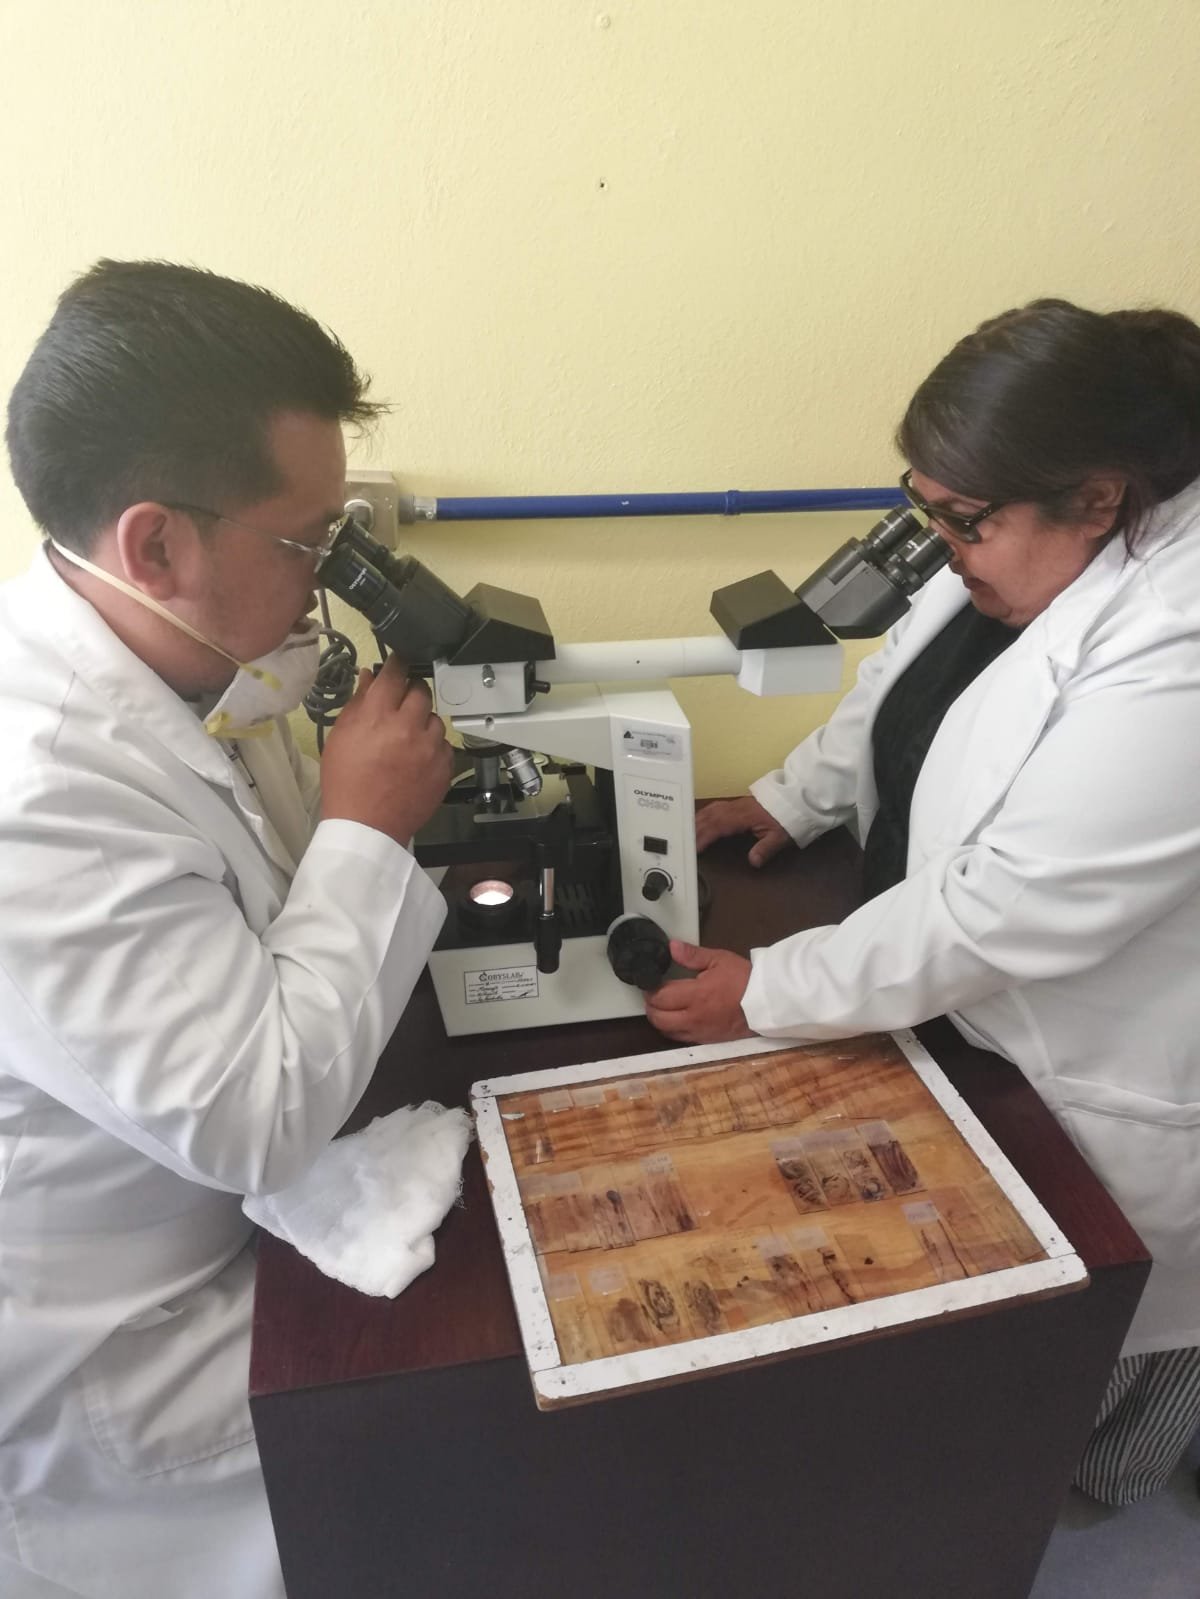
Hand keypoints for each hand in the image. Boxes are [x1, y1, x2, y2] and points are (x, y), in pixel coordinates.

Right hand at [320, 658, 453, 845]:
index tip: (400, 661)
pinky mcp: (444, 767)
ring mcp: (430, 748)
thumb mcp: (341, 737)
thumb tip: (371, 677)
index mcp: (378, 716)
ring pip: (435, 719)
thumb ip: (358, 702)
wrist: (366, 826)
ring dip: (423, 723)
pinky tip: (417, 759)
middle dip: (412, 694)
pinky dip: (433, 747)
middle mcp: (408, 727)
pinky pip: (445, 745)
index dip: (398, 663)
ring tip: (408, 740)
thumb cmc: (346, 782)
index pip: (395, 674)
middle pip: (422, 691)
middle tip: (400, 707)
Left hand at [643, 940, 755, 1043]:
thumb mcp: (719, 959)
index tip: (651, 982)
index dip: (651, 990)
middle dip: (651, 1006)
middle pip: (658, 1018)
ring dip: (659, 1020)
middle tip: (653, 995)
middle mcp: (694, 1017)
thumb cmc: (743, 978)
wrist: (767, 1002)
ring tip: (662, 1007)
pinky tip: (676, 1020)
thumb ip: (693, 955)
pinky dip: (673, 1030)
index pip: (661, 997)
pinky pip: (681, 1039)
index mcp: (696, 995)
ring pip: (667, 1032)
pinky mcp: (707, 1040)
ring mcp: (700, 1032)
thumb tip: (672, 947)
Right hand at [695, 795, 791, 867]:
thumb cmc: (786, 819)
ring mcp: (734, 805)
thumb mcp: (780, 836)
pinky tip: (700, 820)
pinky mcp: (736, 804)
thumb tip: (753, 862)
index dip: (704, 837)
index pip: (718, 826)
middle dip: (694, 830)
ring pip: (710, 811)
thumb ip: (765, 849)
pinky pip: (715, 807)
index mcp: (743, 817)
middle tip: (682, 843)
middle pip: (709, 818)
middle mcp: (735, 809)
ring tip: (686, 832)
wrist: (794, 799)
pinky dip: (704, 814)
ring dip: (697, 821)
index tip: (694, 848)